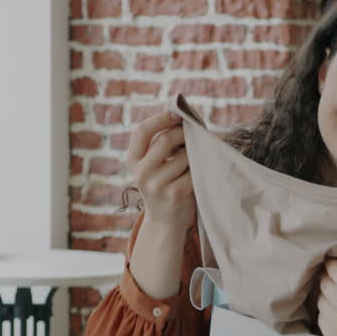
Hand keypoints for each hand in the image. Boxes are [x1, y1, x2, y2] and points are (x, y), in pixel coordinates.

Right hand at [127, 110, 194, 235]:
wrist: (165, 223)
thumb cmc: (163, 186)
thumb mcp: (152, 166)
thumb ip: (159, 146)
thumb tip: (183, 117)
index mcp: (132, 161)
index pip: (141, 131)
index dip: (159, 119)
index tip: (176, 112)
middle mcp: (141, 173)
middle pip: (165, 139)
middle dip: (184, 133)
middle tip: (196, 133)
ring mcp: (157, 185)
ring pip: (184, 155)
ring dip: (196, 152)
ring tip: (200, 154)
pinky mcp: (175, 194)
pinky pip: (194, 171)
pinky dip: (202, 167)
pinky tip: (204, 169)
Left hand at [316, 260, 336, 335]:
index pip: (336, 271)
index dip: (331, 265)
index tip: (331, 263)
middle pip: (324, 284)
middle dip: (325, 278)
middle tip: (328, 277)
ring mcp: (335, 323)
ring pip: (320, 301)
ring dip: (324, 296)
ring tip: (330, 296)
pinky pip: (321, 319)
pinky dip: (324, 313)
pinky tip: (332, 315)